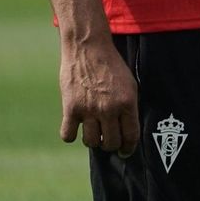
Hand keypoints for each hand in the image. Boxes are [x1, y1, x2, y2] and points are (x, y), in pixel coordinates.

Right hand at [59, 42, 138, 156]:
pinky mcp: (70, 108)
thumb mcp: (130, 84)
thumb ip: (129, 107)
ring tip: (93, 131)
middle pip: (111, 143)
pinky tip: (75, 127)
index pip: (131, 136)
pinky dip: (71, 135)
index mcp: (128, 103)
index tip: (125, 152)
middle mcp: (110, 109)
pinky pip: (68, 135)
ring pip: (91, 142)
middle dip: (111, 145)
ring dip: (92, 140)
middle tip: (108, 140)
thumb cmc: (111, 66)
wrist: (89, 48)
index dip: (129, 148)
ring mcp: (89, 109)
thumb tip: (127, 131)